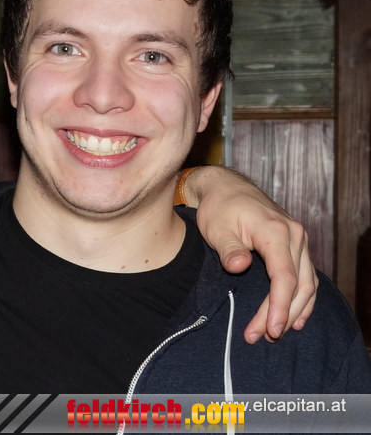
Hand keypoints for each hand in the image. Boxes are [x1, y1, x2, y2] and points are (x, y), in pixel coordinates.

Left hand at [185, 166, 316, 342]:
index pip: (285, 277)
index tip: (270, 329)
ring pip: (307, 283)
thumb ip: (229, 248)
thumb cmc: (219, 207)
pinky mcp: (296, 244)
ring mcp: (298, 240)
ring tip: (274, 332)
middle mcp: (295, 236)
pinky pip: (306, 275)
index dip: (279, 306)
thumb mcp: (216, 226)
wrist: (225, 187)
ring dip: (294, 310)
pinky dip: (303, 298)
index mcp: (276, 232)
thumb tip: (239, 267)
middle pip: (298, 285)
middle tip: (262, 336)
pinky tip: (296, 317)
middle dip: (283, 314)